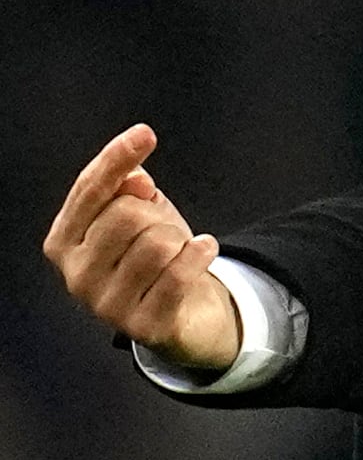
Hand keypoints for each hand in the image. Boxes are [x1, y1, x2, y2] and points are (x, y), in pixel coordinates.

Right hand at [43, 124, 240, 369]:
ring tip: (179, 250)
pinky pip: (178, 274)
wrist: (182, 311)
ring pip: (156, 243)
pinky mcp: (142, 325)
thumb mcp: (140, 213)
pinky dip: (199, 254)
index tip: (145, 133)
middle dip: (156, 211)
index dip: (117, 158)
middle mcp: (75, 275)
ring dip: (180, 239)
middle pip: (126, 214)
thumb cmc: (154, 255)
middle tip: (162, 227)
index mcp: (64, 242)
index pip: (89, 191)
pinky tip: (203, 250)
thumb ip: (128, 187)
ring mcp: (106, 305)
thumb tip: (135, 177)